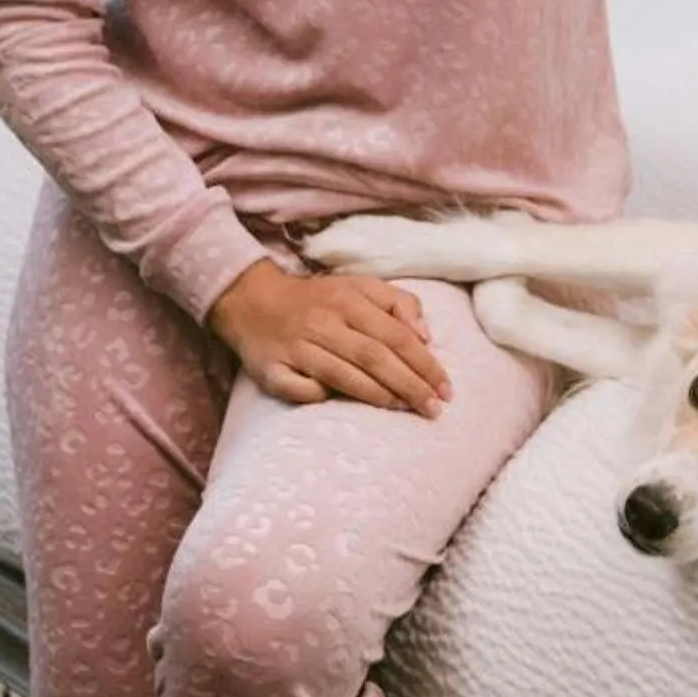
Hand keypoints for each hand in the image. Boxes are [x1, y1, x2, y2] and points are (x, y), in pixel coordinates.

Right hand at [207, 259, 453, 416]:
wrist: (252, 302)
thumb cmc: (318, 300)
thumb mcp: (359, 287)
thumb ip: (398, 303)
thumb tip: (426, 335)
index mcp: (348, 299)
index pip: (396, 335)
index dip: (424, 364)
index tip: (446, 389)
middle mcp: (323, 322)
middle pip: (375, 357)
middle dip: (410, 385)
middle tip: (433, 409)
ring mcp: (296, 347)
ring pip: (343, 376)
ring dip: (378, 395)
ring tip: (404, 409)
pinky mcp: (272, 370)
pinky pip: (301, 390)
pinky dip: (320, 397)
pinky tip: (338, 404)